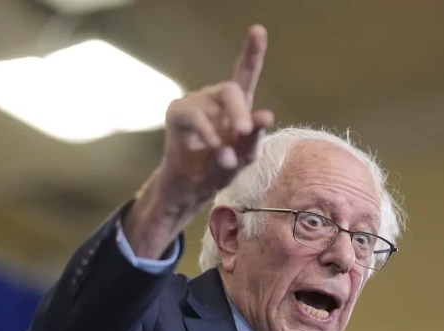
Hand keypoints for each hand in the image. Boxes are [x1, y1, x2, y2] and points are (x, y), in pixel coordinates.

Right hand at [123, 25, 273, 258]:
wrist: (190, 187)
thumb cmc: (219, 168)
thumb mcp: (243, 158)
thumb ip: (254, 140)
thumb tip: (266, 115)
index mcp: (237, 106)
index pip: (245, 74)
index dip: (252, 52)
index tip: (257, 30)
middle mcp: (216, 99)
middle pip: (232, 90)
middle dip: (240, 111)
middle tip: (244, 133)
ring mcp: (195, 103)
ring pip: (213, 103)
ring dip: (222, 130)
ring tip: (228, 157)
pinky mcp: (177, 113)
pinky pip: (192, 115)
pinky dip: (205, 132)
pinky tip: (214, 147)